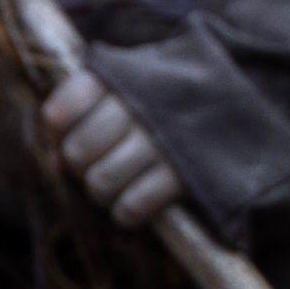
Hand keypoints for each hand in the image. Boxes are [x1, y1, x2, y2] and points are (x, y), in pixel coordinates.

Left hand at [41, 62, 189, 235]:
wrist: (237, 105)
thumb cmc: (165, 95)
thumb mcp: (127, 83)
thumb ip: (85, 110)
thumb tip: (52, 163)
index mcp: (119, 76)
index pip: (61, 110)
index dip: (59, 129)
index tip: (69, 132)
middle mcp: (138, 106)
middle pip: (78, 151)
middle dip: (79, 166)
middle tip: (94, 165)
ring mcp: (162, 141)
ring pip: (101, 181)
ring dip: (101, 192)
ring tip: (111, 188)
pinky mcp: (185, 174)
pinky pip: (134, 204)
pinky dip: (126, 212)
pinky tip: (131, 206)